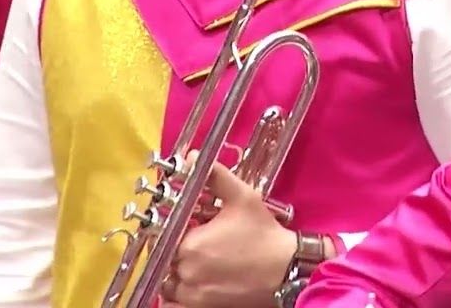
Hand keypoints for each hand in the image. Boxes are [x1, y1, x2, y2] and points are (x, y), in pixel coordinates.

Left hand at [161, 153, 296, 307]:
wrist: (287, 269)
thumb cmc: (264, 234)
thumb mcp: (243, 199)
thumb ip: (215, 177)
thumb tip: (192, 158)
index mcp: (190, 244)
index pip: (163, 235)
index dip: (175, 230)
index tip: (190, 227)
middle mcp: (186, 272)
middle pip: (165, 259)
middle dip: (177, 250)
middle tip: (200, 243)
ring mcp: (193, 294)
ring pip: (169, 282)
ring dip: (177, 272)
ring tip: (201, 262)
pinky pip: (175, 302)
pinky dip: (180, 295)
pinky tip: (198, 281)